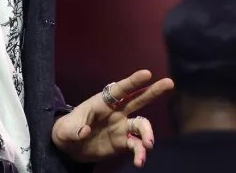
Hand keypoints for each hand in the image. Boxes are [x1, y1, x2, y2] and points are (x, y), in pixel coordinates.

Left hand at [51, 69, 173, 167]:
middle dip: (154, 90)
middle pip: (138, 99)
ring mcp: (122, 126)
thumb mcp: (65, 130)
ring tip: (148, 146)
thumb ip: (75, 130)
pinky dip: (140, 153)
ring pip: (142, 125)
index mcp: (102, 102)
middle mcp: (116, 112)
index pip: (119, 89)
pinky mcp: (124, 142)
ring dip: (148, 134)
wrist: (70, 148)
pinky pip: (137, 146)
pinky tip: (139, 162)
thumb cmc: (66, 130)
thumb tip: (85, 132)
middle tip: (170, 83)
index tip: (147, 74)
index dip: (133, 81)